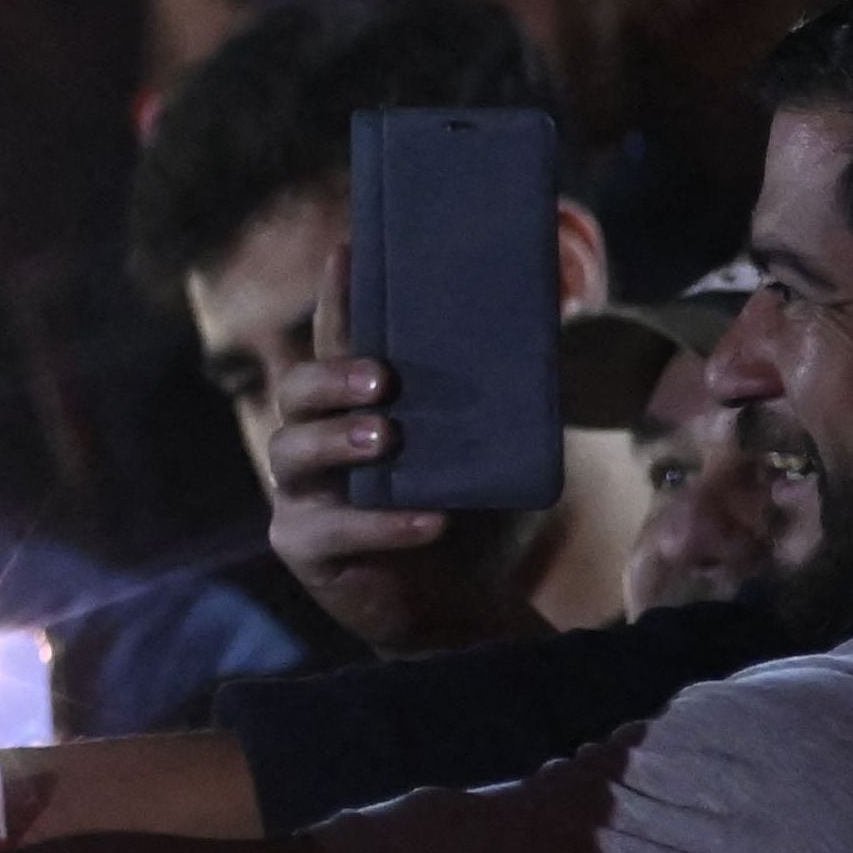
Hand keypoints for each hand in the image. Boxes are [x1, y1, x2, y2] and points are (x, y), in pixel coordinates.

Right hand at [261, 245, 546, 657]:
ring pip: (291, 454)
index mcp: (351, 407)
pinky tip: (428, 521)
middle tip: (382, 377)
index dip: (338, 297)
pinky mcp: (306, 550)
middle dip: (331, 378)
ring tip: (386, 439)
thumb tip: (560, 293)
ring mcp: (300, 497)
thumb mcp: (493, 440)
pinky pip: (330, 530)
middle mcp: (312, 443)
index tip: (351, 248)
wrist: (459, 604)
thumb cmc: (471, 510)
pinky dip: (381, 524)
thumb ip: (506, 379)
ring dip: (339, 441)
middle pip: (294, 394)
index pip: (337, 341)